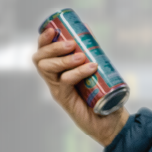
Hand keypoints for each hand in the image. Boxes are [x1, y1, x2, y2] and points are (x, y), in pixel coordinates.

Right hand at [33, 22, 128, 147]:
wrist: (112, 122)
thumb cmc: (104, 96)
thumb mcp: (97, 68)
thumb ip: (91, 50)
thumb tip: (86, 29)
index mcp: (57, 71)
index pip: (41, 52)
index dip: (43, 40)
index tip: (53, 29)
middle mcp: (53, 80)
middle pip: (38, 59)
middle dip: (52, 47)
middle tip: (71, 44)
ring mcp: (58, 91)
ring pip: (46, 69)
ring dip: (63, 59)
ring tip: (81, 56)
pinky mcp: (65, 101)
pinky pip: (65, 81)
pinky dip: (77, 72)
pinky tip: (91, 67)